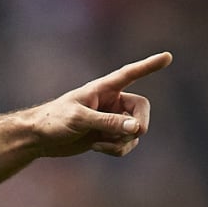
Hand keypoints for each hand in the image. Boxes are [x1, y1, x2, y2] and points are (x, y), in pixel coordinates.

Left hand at [30, 52, 172, 157]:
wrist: (39, 138)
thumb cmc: (53, 120)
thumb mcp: (79, 119)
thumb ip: (108, 122)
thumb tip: (137, 128)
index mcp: (103, 88)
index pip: (130, 74)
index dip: (149, 66)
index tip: (168, 56)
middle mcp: (111, 102)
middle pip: (141, 110)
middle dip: (138, 125)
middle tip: (132, 133)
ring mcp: (111, 119)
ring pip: (135, 131)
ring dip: (122, 141)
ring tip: (99, 143)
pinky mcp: (108, 135)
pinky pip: (126, 144)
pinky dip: (117, 149)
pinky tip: (97, 148)